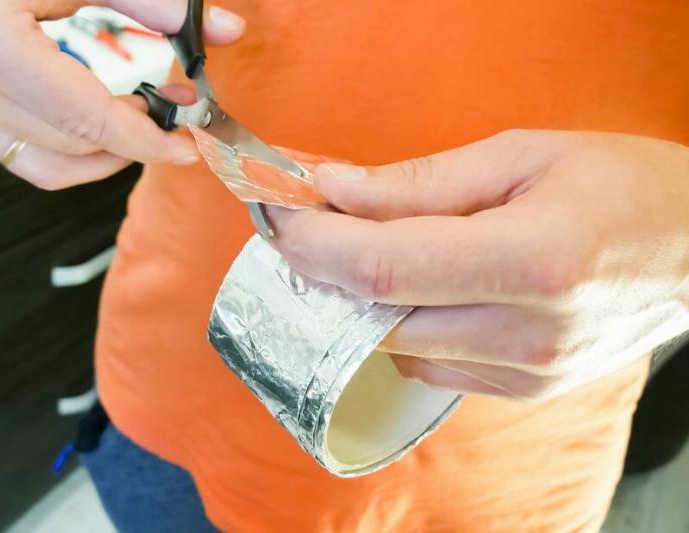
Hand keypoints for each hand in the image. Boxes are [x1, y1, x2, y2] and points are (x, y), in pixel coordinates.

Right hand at [0, 0, 244, 187]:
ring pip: (52, 165)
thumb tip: (223, 30)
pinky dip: (71, 150)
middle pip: (75, 146)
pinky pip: (24, 157)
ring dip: (106, 150)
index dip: (148, 141)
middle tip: (173, 104)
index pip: (87, 122)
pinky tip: (98, 119)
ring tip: (138, 111)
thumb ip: (147, 0)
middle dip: (135, 137)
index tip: (189, 144)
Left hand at [267, 130, 688, 400]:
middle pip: (380, 313)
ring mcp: (528, 372)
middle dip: (328, 269)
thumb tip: (331, 189)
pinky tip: (428, 288)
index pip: (385, 267)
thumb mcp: (520, 156)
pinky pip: (430, 363)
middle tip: (313, 224)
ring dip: (368, 299)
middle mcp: (529, 331)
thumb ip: (417, 183)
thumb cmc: (619, 185)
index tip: (279, 215)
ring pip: (396, 345)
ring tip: (379, 249)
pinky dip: (408, 324)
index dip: (315, 244)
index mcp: (533, 259)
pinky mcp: (525, 389)